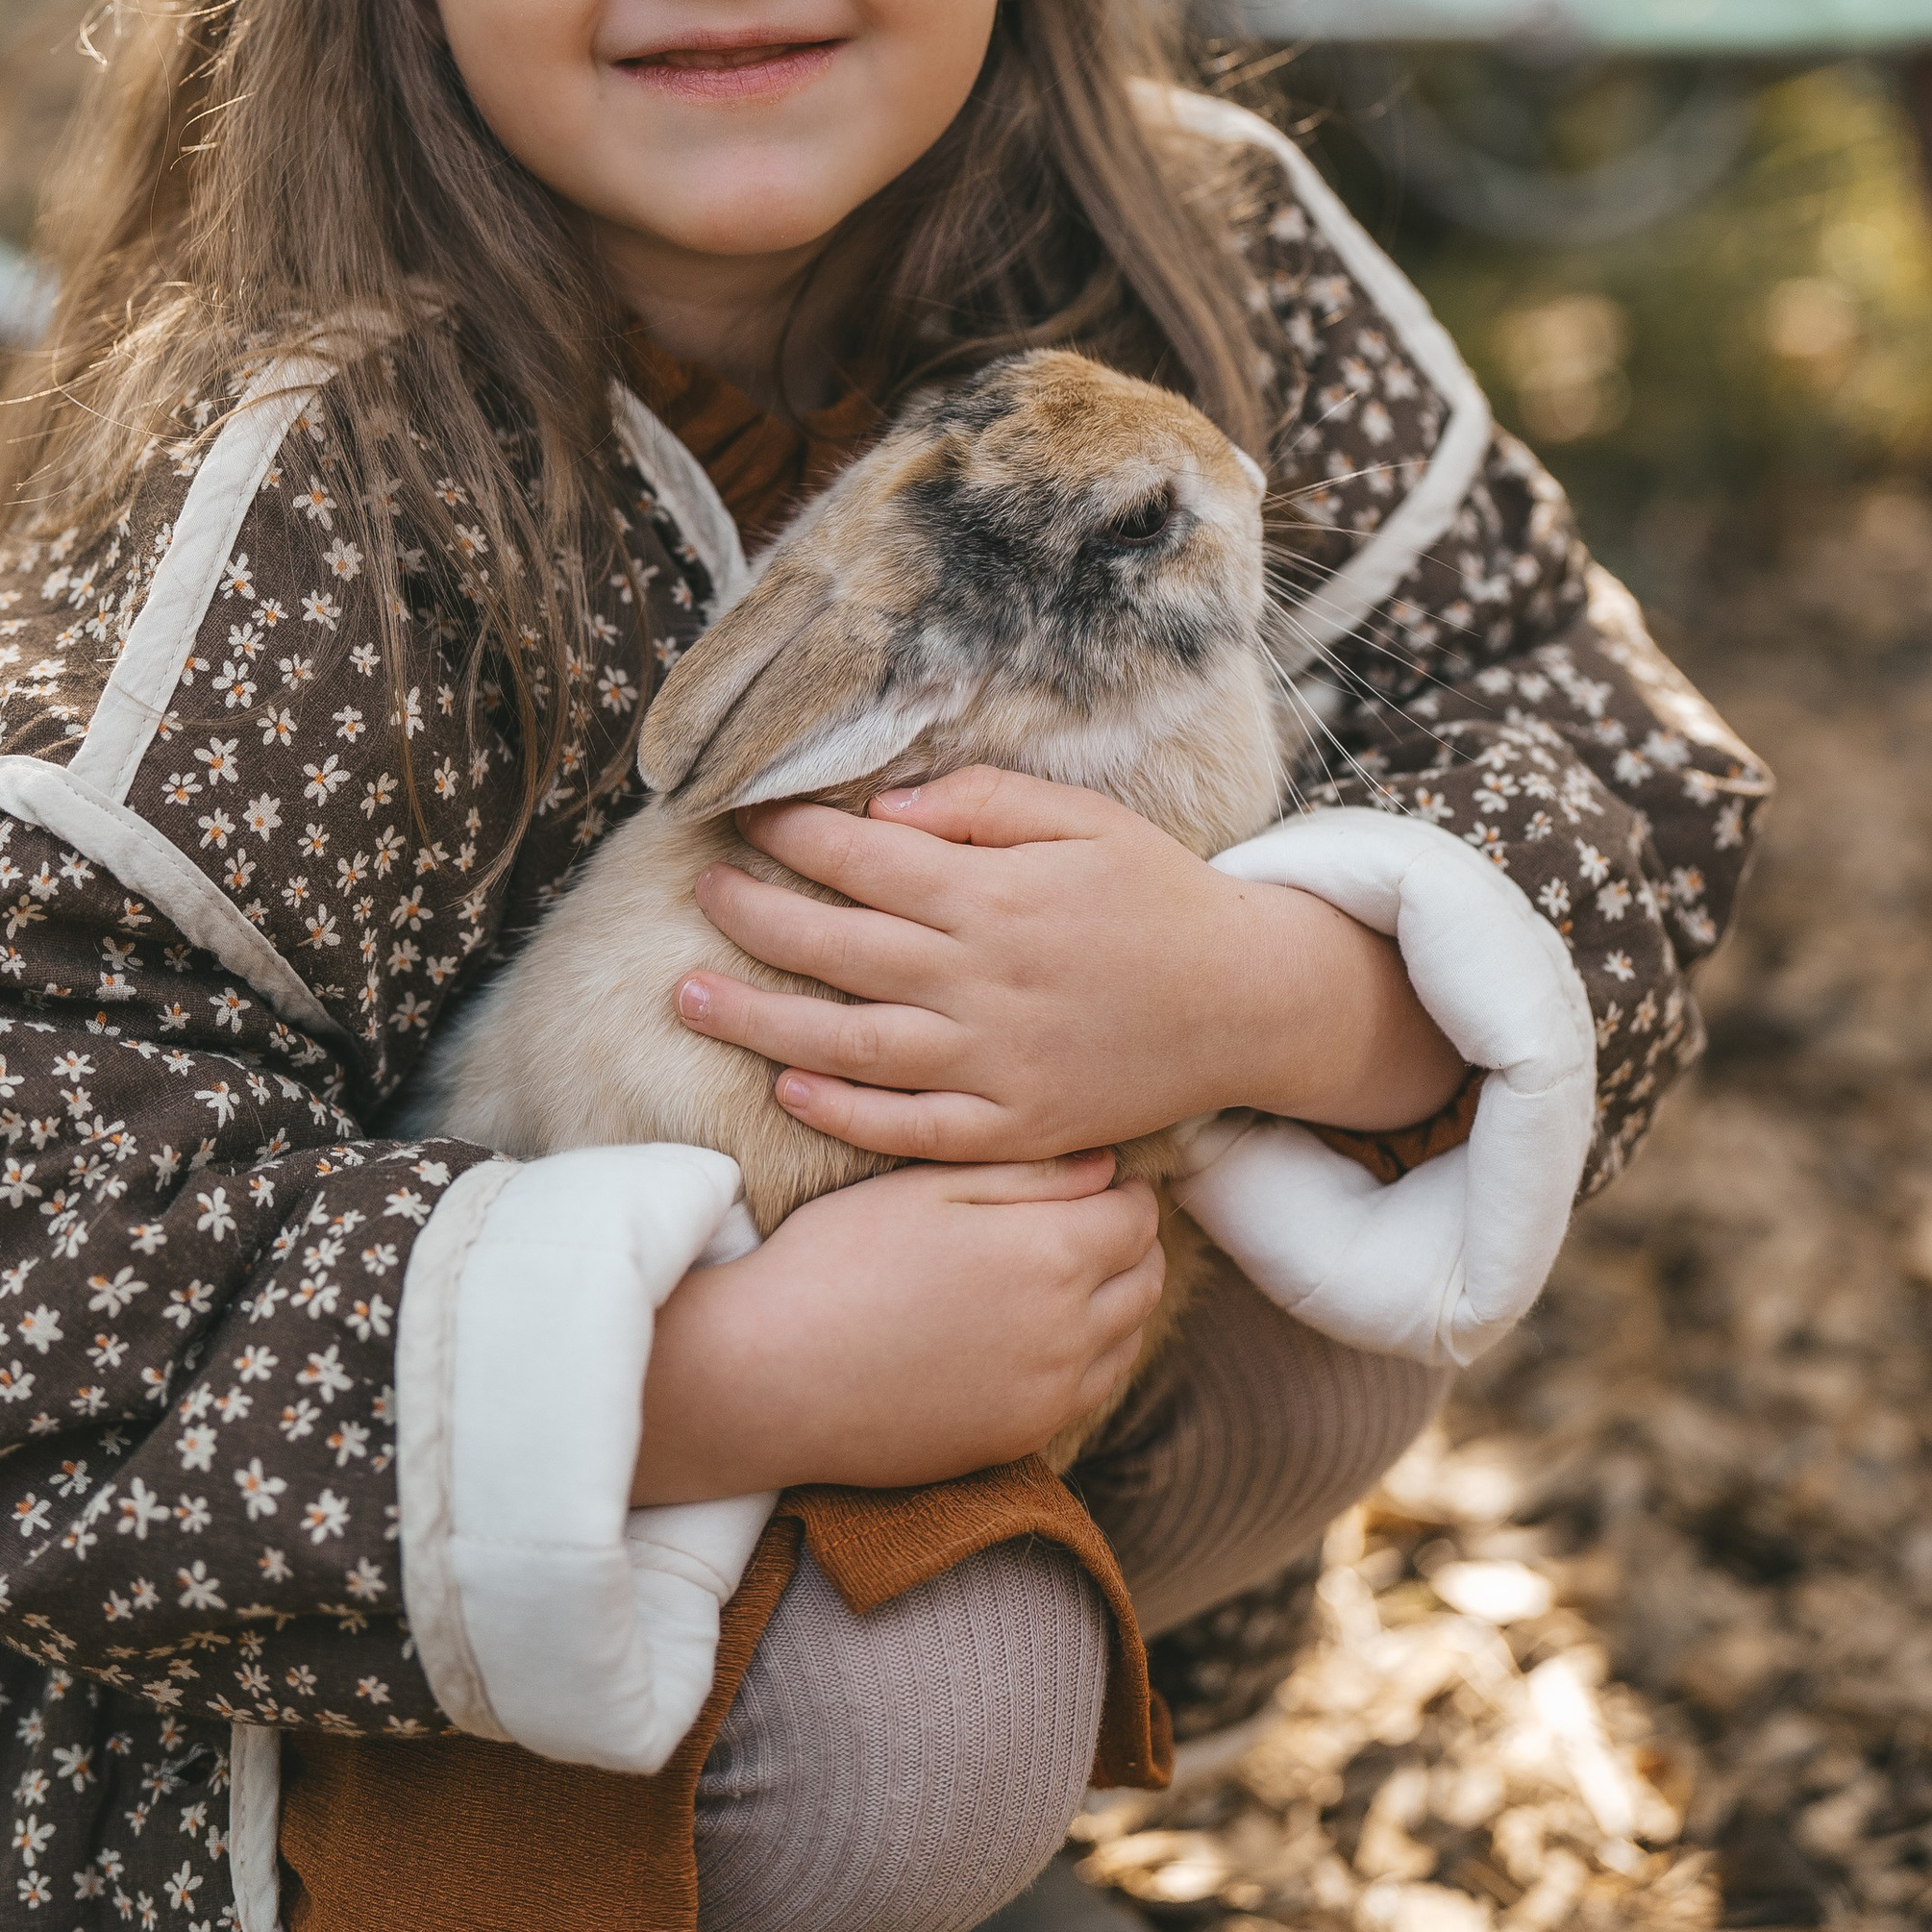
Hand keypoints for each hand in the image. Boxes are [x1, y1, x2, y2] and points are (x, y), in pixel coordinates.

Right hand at [630, 1150, 1162, 1506]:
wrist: (769, 1377)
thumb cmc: (836, 1261)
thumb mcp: (925, 1187)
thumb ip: (1026, 1173)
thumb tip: (1105, 1166)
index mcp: (1049, 1255)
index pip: (1137, 1216)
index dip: (1122, 1188)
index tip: (1096, 1176)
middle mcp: (1068, 1333)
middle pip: (1145, 1278)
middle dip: (1127, 1240)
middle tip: (1084, 1217)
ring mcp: (1048, 1396)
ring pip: (1127, 1338)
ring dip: (1114, 1299)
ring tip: (1063, 1271)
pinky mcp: (1019, 1440)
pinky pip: (1089, 1392)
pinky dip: (1086, 1356)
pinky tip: (1037, 1331)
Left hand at [677, 768, 1461, 1161]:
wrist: (1244, 1002)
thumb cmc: (1157, 895)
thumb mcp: (1082, 821)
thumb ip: (980, 804)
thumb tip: (876, 815)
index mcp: (994, 896)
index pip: (861, 861)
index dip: (790, 838)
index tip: (739, 818)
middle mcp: (981, 980)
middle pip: (834, 948)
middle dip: (751, 916)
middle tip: (698, 892)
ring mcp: (994, 1061)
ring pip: (848, 1045)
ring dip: (758, 1022)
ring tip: (687, 997)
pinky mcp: (1012, 1126)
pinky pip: (910, 1127)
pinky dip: (843, 1113)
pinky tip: (787, 1089)